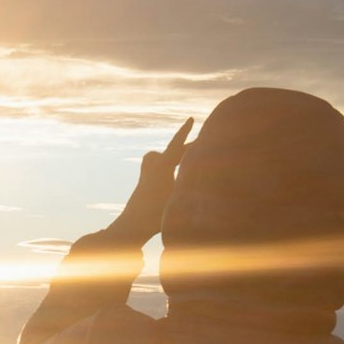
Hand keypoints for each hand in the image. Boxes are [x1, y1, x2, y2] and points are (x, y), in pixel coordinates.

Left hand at [112, 121, 194, 238]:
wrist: (132, 225)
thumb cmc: (157, 213)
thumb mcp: (179, 198)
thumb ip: (192, 185)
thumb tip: (211, 180)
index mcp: (162, 165)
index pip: (177, 144)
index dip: (185, 131)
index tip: (191, 118)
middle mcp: (153, 165)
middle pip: (173, 151)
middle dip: (187, 148)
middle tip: (202, 145)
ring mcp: (147, 173)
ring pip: (162, 158)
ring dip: (175, 158)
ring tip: (189, 163)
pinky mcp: (144, 182)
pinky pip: (158, 167)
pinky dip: (168, 169)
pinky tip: (176, 180)